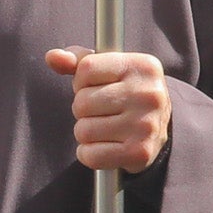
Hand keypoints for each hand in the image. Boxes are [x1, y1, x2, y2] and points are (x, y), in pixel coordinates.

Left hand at [48, 47, 172, 172]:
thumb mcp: (109, 70)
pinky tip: (105, 146)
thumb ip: (79, 61)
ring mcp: (145, 125)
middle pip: (82, 102)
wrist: (160, 129)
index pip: (87, 68)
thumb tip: (52, 57)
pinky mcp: (138, 153)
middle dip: (83, 109)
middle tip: (102, 112)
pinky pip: (91, 155)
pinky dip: (89, 154)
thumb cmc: (126, 94)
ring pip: (83, 130)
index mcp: (142, 67)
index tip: (95, 87)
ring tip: (104, 128)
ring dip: (86, 132)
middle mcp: (148, 94)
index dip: (81, 81)